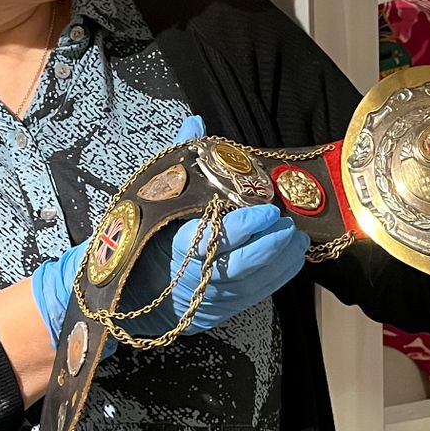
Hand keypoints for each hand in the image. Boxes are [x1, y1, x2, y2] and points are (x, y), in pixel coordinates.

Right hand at [29, 117, 310, 346]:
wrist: (133, 287)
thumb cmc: (151, 233)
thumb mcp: (157, 194)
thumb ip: (180, 159)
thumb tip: (196, 122)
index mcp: (174, 246)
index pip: (213, 239)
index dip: (244, 227)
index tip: (267, 211)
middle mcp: (193, 275)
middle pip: (240, 265)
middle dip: (269, 244)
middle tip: (287, 222)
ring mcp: (210, 296)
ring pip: (253, 282)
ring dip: (281, 259)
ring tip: (296, 235)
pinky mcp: (223, 308)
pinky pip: (257, 295)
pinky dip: (279, 275)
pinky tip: (293, 255)